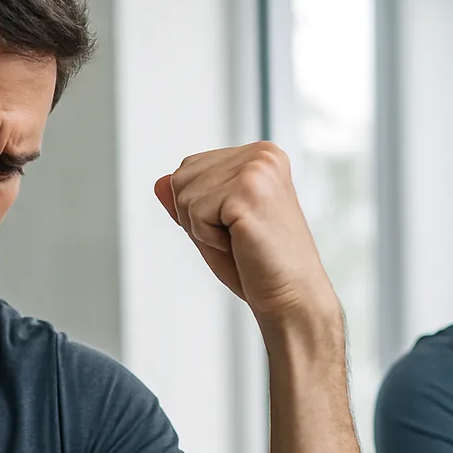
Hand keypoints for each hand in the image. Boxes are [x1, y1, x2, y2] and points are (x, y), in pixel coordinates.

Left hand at [155, 142, 337, 323]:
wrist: (293, 298)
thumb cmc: (260, 266)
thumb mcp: (216, 227)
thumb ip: (189, 202)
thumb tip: (159, 182)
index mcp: (260, 155)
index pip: (189, 168)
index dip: (199, 208)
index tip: (237, 226)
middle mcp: (261, 154)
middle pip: (180, 177)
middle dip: (196, 217)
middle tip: (238, 237)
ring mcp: (257, 169)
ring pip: (183, 195)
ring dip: (202, 229)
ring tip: (241, 240)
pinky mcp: (248, 190)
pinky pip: (194, 213)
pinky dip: (209, 239)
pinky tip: (242, 245)